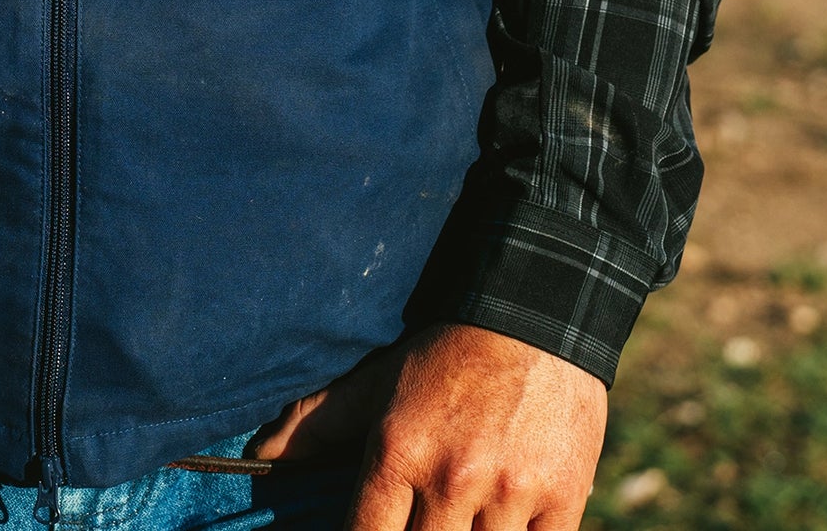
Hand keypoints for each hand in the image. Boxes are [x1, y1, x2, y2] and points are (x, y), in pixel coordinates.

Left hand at [253, 323, 606, 530]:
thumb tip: (263, 456)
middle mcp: (452, 478)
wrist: (534, 316)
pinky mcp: (563, 501)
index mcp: (399, 451)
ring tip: (452, 521)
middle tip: (417, 525)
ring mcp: (511, 494)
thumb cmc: (446, 356)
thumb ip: (319, 423)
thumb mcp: (378, 381)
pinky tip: (497, 526)